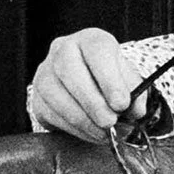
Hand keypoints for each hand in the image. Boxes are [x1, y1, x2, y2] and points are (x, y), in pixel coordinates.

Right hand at [26, 28, 144, 140]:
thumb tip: (135, 111)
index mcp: (91, 40)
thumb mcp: (129, 81)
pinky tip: (91, 133)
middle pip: (69, 70)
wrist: (90, 87)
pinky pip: (49, 113)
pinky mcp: (37, 96)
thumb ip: (136, 94)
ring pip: (55, 94)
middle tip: (110, 122)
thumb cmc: (112, 81)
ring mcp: (45, 72)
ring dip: (82, 119)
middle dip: (92, 102)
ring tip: (103, 133)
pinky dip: (72, 128)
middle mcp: (63, 50)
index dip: (109, 79)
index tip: (121, 104)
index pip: (96, 51)